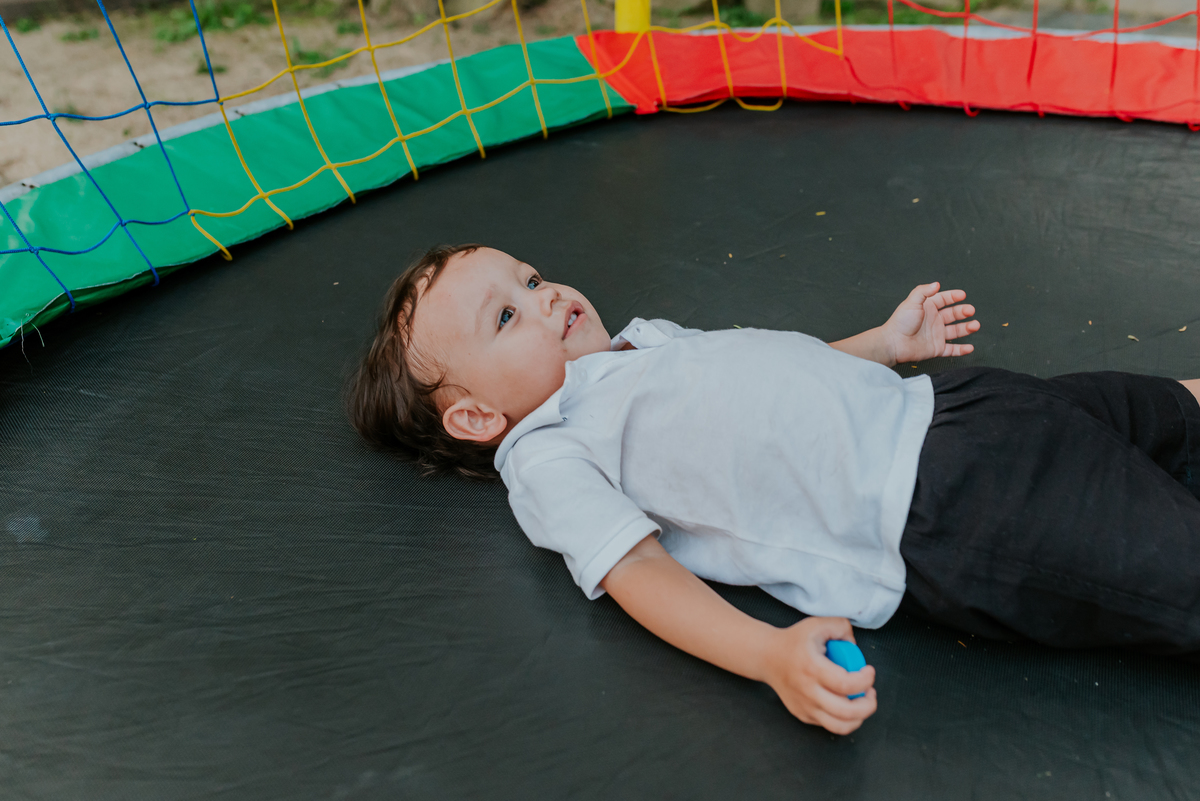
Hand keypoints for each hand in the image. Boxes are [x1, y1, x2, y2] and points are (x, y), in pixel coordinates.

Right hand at [764, 616, 876, 734]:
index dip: (865, 680)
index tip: (868, 671)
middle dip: (868, 705)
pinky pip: (829, 725)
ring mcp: (804, 706)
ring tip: (861, 703)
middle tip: (870, 692)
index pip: (846, 684)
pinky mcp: (803, 714)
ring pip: (839, 726)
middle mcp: (808, 691)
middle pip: (846, 712)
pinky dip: (843, 719)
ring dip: (858, 718)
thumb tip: (854, 645)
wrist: (767, 657)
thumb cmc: (793, 642)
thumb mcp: (817, 624)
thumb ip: (841, 626)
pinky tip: (844, 703)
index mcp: (812, 668)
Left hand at [882, 282, 978, 365]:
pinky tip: (970, 347)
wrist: (893, 343)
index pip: (944, 299)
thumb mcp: (912, 302)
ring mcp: (936, 335)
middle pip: (953, 315)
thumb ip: (924, 291)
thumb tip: (936, 283)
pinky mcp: (936, 348)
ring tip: (975, 325)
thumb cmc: (900, 322)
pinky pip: (952, 350)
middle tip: (970, 310)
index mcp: (928, 308)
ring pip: (956, 331)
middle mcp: (933, 321)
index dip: (953, 296)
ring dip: (967, 328)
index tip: (962, 295)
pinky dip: (961, 350)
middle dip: (963, 312)